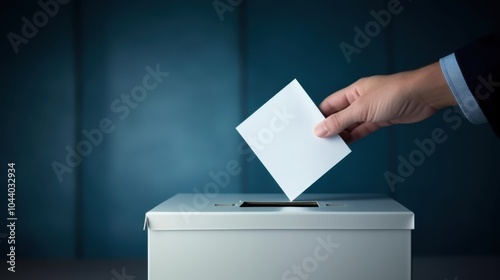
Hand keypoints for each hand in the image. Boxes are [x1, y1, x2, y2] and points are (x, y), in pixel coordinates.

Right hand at [314, 62, 456, 142]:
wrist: (423, 96)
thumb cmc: (394, 93)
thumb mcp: (361, 109)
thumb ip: (340, 121)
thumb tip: (320, 129)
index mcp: (353, 91)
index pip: (330, 104)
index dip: (319, 116)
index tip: (310, 129)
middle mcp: (360, 100)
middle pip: (339, 115)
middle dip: (330, 127)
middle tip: (318, 141)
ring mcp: (371, 110)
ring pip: (351, 124)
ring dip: (342, 134)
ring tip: (331, 146)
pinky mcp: (381, 119)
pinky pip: (363, 130)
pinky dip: (355, 137)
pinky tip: (347, 144)